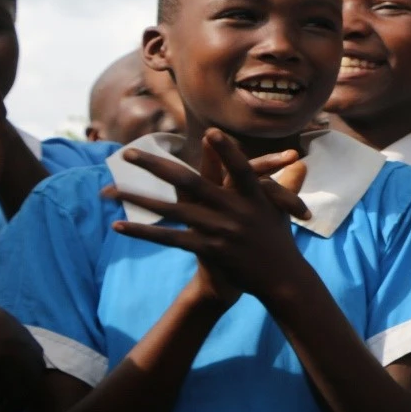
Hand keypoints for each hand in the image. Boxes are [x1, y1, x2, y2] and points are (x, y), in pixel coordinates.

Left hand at [105, 130, 311, 303]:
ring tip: (111, 191)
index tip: (210, 132)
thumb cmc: (279, 240)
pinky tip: (121, 227)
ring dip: (138, 199)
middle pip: (190, 182)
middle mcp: (234, 210)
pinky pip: (171, 238)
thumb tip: (299, 161)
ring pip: (172, 210)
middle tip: (130, 153)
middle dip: (156, 166)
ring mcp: (221, 230)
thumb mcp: (281, 209)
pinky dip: (145, 232)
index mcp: (253, 196)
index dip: (227, 151)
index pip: (240, 168)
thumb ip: (282, 183)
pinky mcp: (210, 249)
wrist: (281, 279)